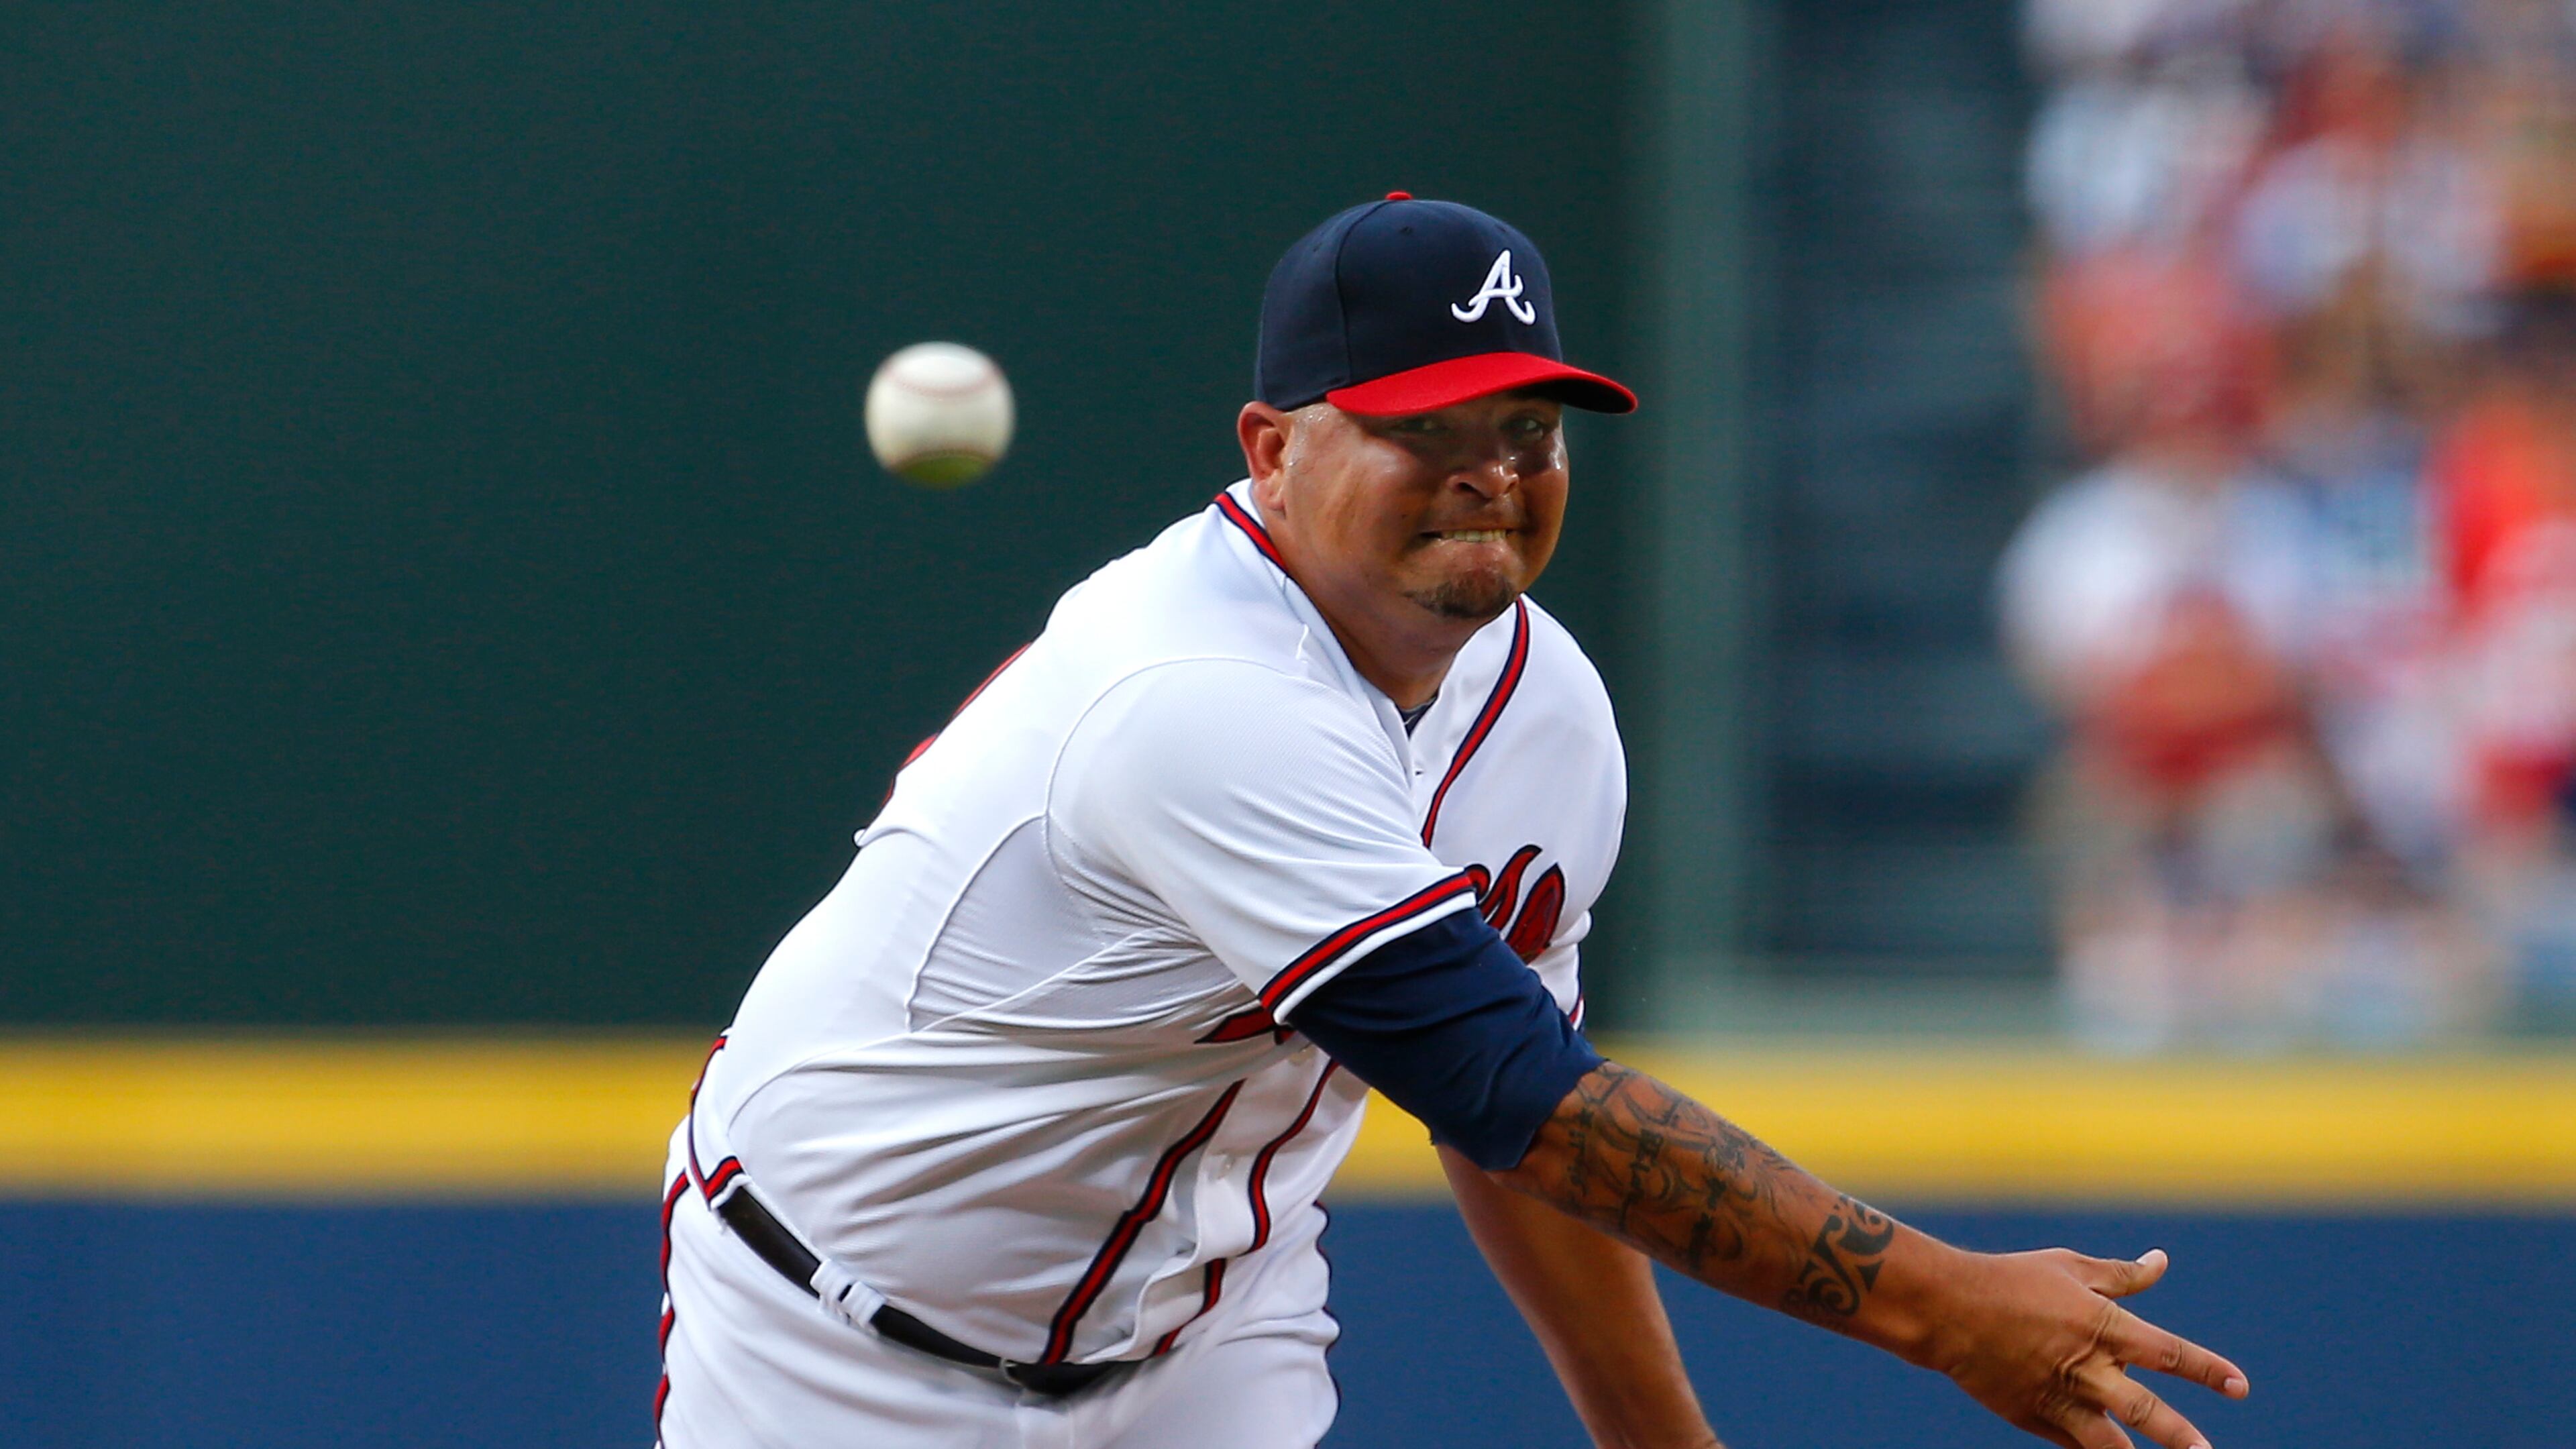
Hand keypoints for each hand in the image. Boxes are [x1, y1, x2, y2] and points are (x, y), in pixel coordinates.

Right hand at [1912, 1246, 2248, 1448]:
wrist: (1946, 1309)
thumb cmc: (2011, 1279)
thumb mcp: (2069, 1267)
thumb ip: (2120, 1275)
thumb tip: (2161, 1262)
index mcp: (2101, 1326)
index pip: (2167, 1352)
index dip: (2206, 1369)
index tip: (2239, 1386)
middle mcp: (2085, 1367)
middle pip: (2144, 1411)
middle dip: (2179, 1436)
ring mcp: (2057, 1397)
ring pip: (2108, 1443)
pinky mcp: (2031, 1416)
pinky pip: (2072, 1443)